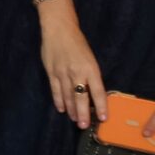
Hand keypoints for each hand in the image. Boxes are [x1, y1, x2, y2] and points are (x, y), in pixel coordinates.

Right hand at [38, 10, 106, 128]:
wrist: (59, 29)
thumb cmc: (78, 43)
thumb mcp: (90, 58)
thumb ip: (91, 75)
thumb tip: (93, 93)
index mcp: (90, 68)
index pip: (97, 91)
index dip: (101, 105)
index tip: (103, 118)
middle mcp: (77, 73)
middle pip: (80, 97)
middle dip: (83, 113)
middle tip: (84, 125)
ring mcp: (62, 74)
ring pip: (67, 96)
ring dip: (71, 110)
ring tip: (75, 120)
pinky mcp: (51, 72)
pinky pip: (55, 90)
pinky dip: (58, 101)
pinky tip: (62, 109)